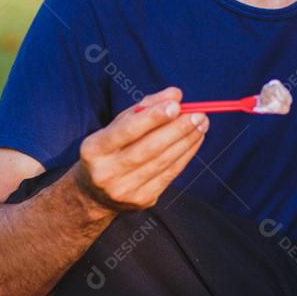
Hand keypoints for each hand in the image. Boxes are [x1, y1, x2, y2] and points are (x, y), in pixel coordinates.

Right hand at [74, 87, 208, 211]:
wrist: (95, 195)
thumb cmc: (111, 150)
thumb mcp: (118, 125)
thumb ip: (146, 107)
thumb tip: (175, 95)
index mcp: (94, 149)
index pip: (127, 130)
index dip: (153, 117)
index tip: (176, 105)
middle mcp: (106, 172)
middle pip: (149, 148)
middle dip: (178, 129)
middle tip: (198, 115)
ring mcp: (124, 190)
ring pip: (163, 161)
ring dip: (187, 141)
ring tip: (202, 124)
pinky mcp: (141, 200)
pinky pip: (170, 174)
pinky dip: (186, 155)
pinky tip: (195, 140)